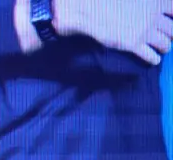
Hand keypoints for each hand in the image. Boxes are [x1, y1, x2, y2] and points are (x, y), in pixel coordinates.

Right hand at [55, 0, 172, 64]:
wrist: (90, 10)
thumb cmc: (108, 1)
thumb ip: (145, 3)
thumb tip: (150, 10)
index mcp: (156, 2)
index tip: (169, 21)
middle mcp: (153, 17)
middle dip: (171, 35)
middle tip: (166, 37)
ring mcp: (144, 31)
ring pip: (166, 44)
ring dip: (165, 47)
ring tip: (160, 48)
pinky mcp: (132, 44)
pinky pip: (151, 56)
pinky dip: (154, 59)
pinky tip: (152, 59)